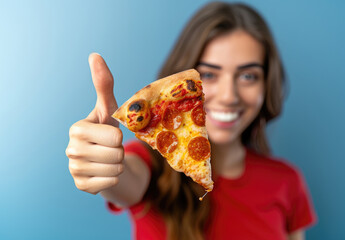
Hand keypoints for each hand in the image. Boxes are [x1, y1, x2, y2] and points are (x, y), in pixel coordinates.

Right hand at [66, 53, 123, 194]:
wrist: (104, 156)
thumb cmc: (106, 128)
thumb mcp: (108, 108)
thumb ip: (103, 84)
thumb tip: (94, 54)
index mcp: (76, 129)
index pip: (115, 138)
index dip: (119, 137)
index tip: (109, 135)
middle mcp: (71, 150)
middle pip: (116, 154)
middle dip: (120, 151)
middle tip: (110, 148)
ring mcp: (74, 170)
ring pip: (115, 170)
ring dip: (118, 164)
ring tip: (109, 157)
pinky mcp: (81, 186)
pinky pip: (112, 182)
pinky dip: (114, 177)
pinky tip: (105, 170)